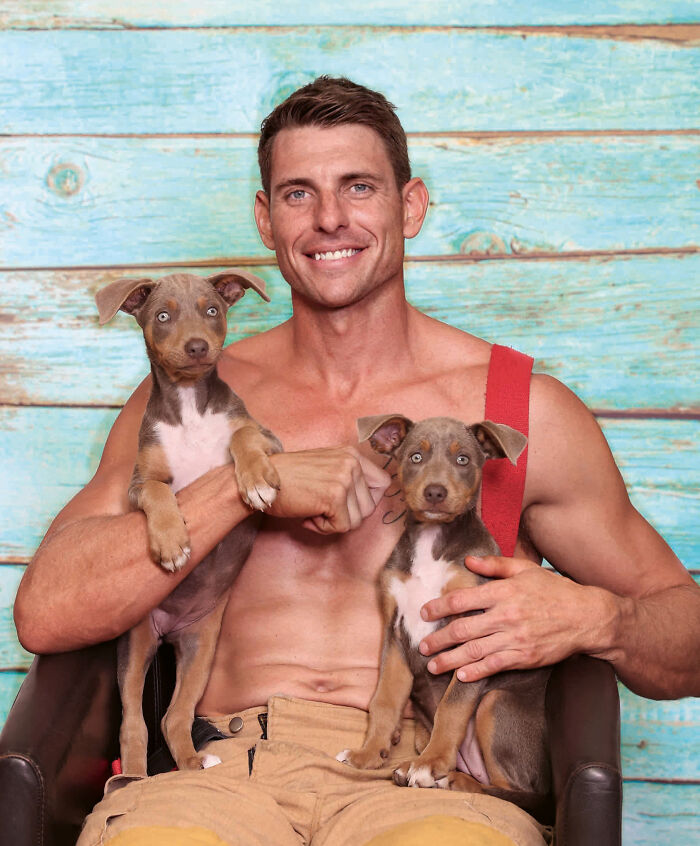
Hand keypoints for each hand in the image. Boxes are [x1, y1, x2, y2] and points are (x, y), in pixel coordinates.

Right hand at [265, 447, 389, 532]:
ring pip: (358, 519)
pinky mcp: (334, 496)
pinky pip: (342, 526)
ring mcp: (344, 478)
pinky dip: (324, 528)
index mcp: (351, 454)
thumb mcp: (324, 468)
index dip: (367, 500)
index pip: (383, 484)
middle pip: (370, 506)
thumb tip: (370, 503)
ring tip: (313, 510)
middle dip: (347, 515)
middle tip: (321, 508)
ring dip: (335, 522)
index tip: (346, 504)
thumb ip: (347, 478)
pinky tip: (308, 516)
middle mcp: (351, 463)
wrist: (261, 482)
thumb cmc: (288, 479)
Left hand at [418, 556, 613, 681]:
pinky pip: (494, 666)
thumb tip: (468, 560)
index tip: (424, 612)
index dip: (439, 607)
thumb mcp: (526, 569)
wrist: (587, 617)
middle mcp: (506, 615)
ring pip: (474, 651)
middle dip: (438, 639)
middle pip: (462, 629)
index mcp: (503, 592)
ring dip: (450, 660)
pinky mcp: (525, 657)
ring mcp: (515, 638)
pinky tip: (461, 676)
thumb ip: (495, 565)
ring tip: (433, 666)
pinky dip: (476, 672)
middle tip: (422, 646)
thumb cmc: (555, 590)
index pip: (461, 600)